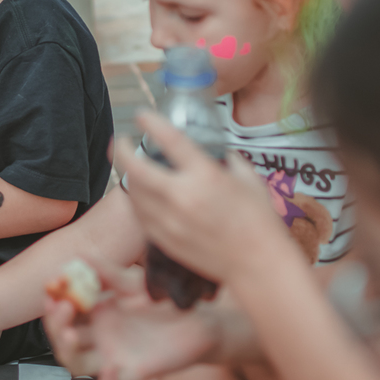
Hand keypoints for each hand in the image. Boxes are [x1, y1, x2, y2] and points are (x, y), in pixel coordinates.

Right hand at [43, 257, 226, 379]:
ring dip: (68, 351)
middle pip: (63, 337)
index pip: (63, 310)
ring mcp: (112, 355)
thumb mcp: (134, 282)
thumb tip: (80, 254)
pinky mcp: (133, 372)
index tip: (51, 287)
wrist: (200, 318)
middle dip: (55, 324)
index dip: (52, 301)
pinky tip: (111, 371)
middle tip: (63, 307)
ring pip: (77, 363)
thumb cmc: (163, 299)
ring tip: (72, 336)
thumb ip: (108, 272)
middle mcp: (98, 335)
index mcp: (95, 311)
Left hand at [120, 112, 290, 283]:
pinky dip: (137, 200)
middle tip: (120, 140)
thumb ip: (227, 159)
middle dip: (121, 150)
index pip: (169, 139)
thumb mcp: (249, 178)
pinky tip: (142, 193)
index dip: (150, 122)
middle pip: (136, 167)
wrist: (257, 265)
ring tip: (131, 165)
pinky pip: (140, 215)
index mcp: (206, 176)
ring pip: (134, 192)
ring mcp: (170, 221)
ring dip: (128, 174)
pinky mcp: (165, 241)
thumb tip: (213, 149)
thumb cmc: (259, 220)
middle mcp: (183, 197)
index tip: (141, 115)